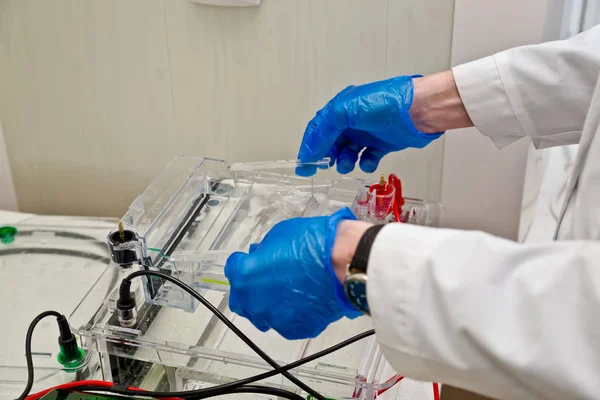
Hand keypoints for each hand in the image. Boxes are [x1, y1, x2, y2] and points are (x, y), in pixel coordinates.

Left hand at [224, 207, 370, 339]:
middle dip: (249, 291)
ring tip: (289, 291)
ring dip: (270, 305)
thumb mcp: (280, 234)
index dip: (242, 262)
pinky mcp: (297, 329)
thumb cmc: (313, 242)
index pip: (232, 269)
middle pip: (241, 302)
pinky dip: (292, 314)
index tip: (250, 259)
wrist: (345, 263)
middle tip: (265, 279)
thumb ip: (264, 251)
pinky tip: (305, 300)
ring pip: (264, 316)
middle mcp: (255, 302)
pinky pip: (288, 323)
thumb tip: (261, 256)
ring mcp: (276, 319)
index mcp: (245, 276)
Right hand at [296, 75, 443, 175]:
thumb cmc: (385, 104)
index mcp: (341, 108)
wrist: (420, 110)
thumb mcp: (345, 112)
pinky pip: (368, 157)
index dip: (309, 147)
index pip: (318, 129)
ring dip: (345, 161)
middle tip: (324, 167)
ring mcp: (368, 132)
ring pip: (348, 151)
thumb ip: (324, 132)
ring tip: (347, 164)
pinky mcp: (383, 143)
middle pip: (332, 142)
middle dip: (326, 156)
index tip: (304, 165)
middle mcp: (353, 119)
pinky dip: (365, 163)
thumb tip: (310, 152)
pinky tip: (368, 162)